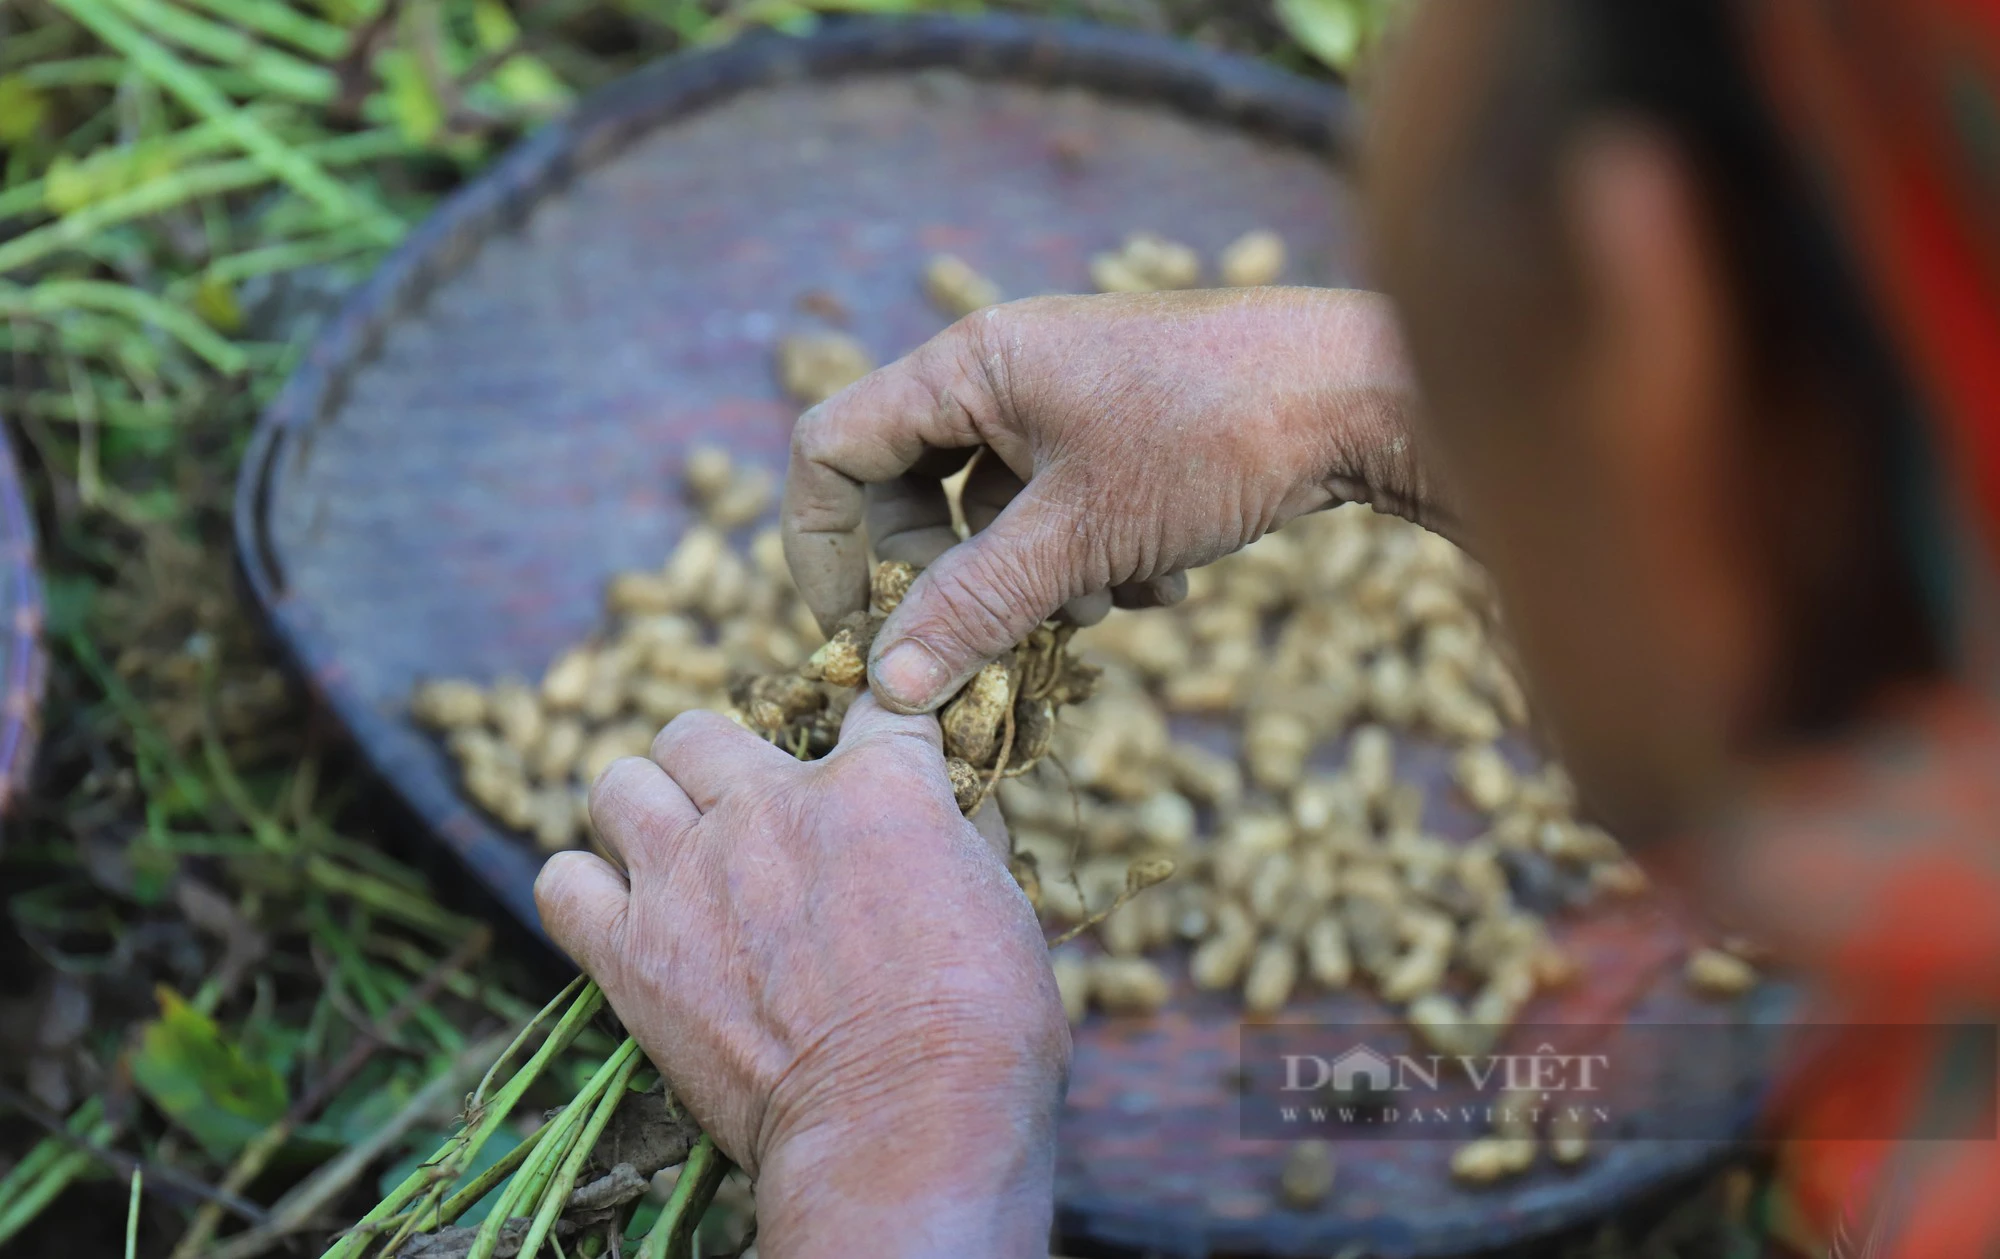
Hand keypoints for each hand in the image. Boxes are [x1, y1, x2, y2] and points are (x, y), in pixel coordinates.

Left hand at [534, 699, 1067, 1258]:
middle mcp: (767, 808)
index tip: (878, 763)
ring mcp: (688, 874)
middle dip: (718, 768)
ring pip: (618, 783)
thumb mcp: (1002, 905)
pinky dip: (586, 892)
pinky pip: (563, 883)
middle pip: (700, 732)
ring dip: (644, 814)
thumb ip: (962, 839)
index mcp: (875, 785)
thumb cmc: (980, 1028)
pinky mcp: (631, 951)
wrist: (906, 1125)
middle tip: (742, 821)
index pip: (870, 708)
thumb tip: (952, 812)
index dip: (876, 733)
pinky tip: (623, 918)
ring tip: (672, 859)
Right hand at [782, 286, 1444, 713]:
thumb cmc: (1216, 438)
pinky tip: (1163, 581)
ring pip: (997, 514)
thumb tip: (885, 684)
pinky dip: (1095, 560)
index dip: (822, 546)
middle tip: (1005, 636)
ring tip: (1109, 601)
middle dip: (956, 579)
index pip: (833, 448)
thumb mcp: (1080, 535)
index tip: (855, 631)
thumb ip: (974, 607)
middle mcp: (1004, 371)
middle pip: (913, 492)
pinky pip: (1062, 510)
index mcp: (968, 366)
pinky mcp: (1122, 431)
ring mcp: (1066, 399)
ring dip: (1038, 582)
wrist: (1368, 391)